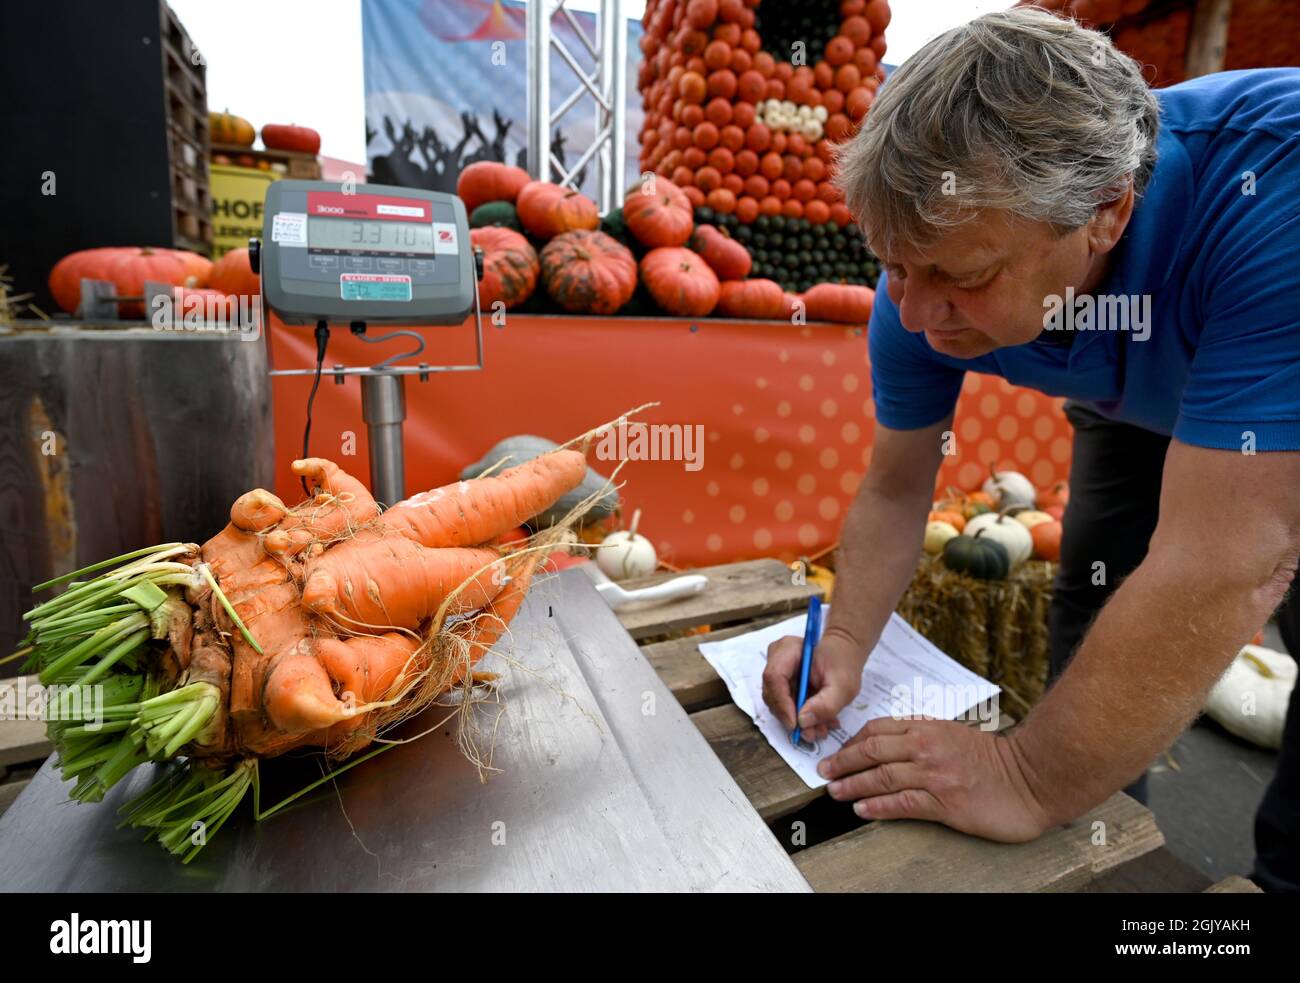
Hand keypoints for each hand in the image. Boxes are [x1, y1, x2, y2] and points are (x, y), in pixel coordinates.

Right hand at [761, 627, 862, 741]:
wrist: (845, 653)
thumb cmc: (844, 663)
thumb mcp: (843, 686)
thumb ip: (826, 704)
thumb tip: (803, 721)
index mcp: (788, 649)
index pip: (775, 677)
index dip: (782, 704)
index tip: (797, 725)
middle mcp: (776, 659)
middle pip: (773, 693)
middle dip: (791, 717)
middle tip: (812, 733)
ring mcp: (777, 671)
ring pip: (778, 703)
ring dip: (797, 720)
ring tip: (819, 729)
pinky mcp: (781, 683)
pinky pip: (784, 704)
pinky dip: (800, 717)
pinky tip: (818, 723)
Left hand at [818, 717, 1053, 842]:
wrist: (1031, 779)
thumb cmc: (994, 760)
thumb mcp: (953, 735)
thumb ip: (922, 736)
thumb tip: (888, 742)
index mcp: (927, 728)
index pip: (877, 729)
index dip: (851, 742)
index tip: (835, 752)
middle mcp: (927, 747)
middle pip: (872, 751)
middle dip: (842, 762)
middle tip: (824, 772)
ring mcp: (935, 774)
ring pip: (881, 776)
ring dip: (852, 785)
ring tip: (834, 792)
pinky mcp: (945, 802)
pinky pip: (902, 803)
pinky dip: (877, 806)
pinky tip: (862, 809)